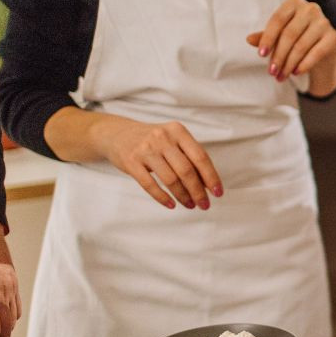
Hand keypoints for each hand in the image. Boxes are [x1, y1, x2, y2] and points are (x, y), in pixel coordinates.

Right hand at [93, 116, 222, 208]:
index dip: (211, 177)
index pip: (200, 156)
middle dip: (198, 191)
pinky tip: (171, 205)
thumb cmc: (153, 141)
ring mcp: (145, 149)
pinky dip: (162, 197)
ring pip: (170, 179)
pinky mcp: (131, 161)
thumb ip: (190, 157)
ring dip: (183, 196)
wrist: (117, 134)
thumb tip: (209, 184)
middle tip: (204, 205)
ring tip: (190, 205)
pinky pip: (149, 184)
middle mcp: (162, 137)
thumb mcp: (172, 140)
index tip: (218, 193)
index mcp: (178, 131)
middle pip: (186, 170)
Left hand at [247, 0, 335, 84]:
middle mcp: (311, 8)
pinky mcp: (333, 37)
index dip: (268, 38)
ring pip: (301, 46)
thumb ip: (266, 36)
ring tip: (281, 76)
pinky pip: (316, 53)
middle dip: (278, 56)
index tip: (261, 55)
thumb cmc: (297, 37)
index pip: (278, 20)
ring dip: (289, 64)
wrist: (323, 47)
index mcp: (294, 2)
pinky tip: (295, 72)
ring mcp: (324, 22)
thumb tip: (248, 40)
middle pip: (289, 34)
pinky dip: (304, 65)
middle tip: (271, 72)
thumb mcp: (280, 35)